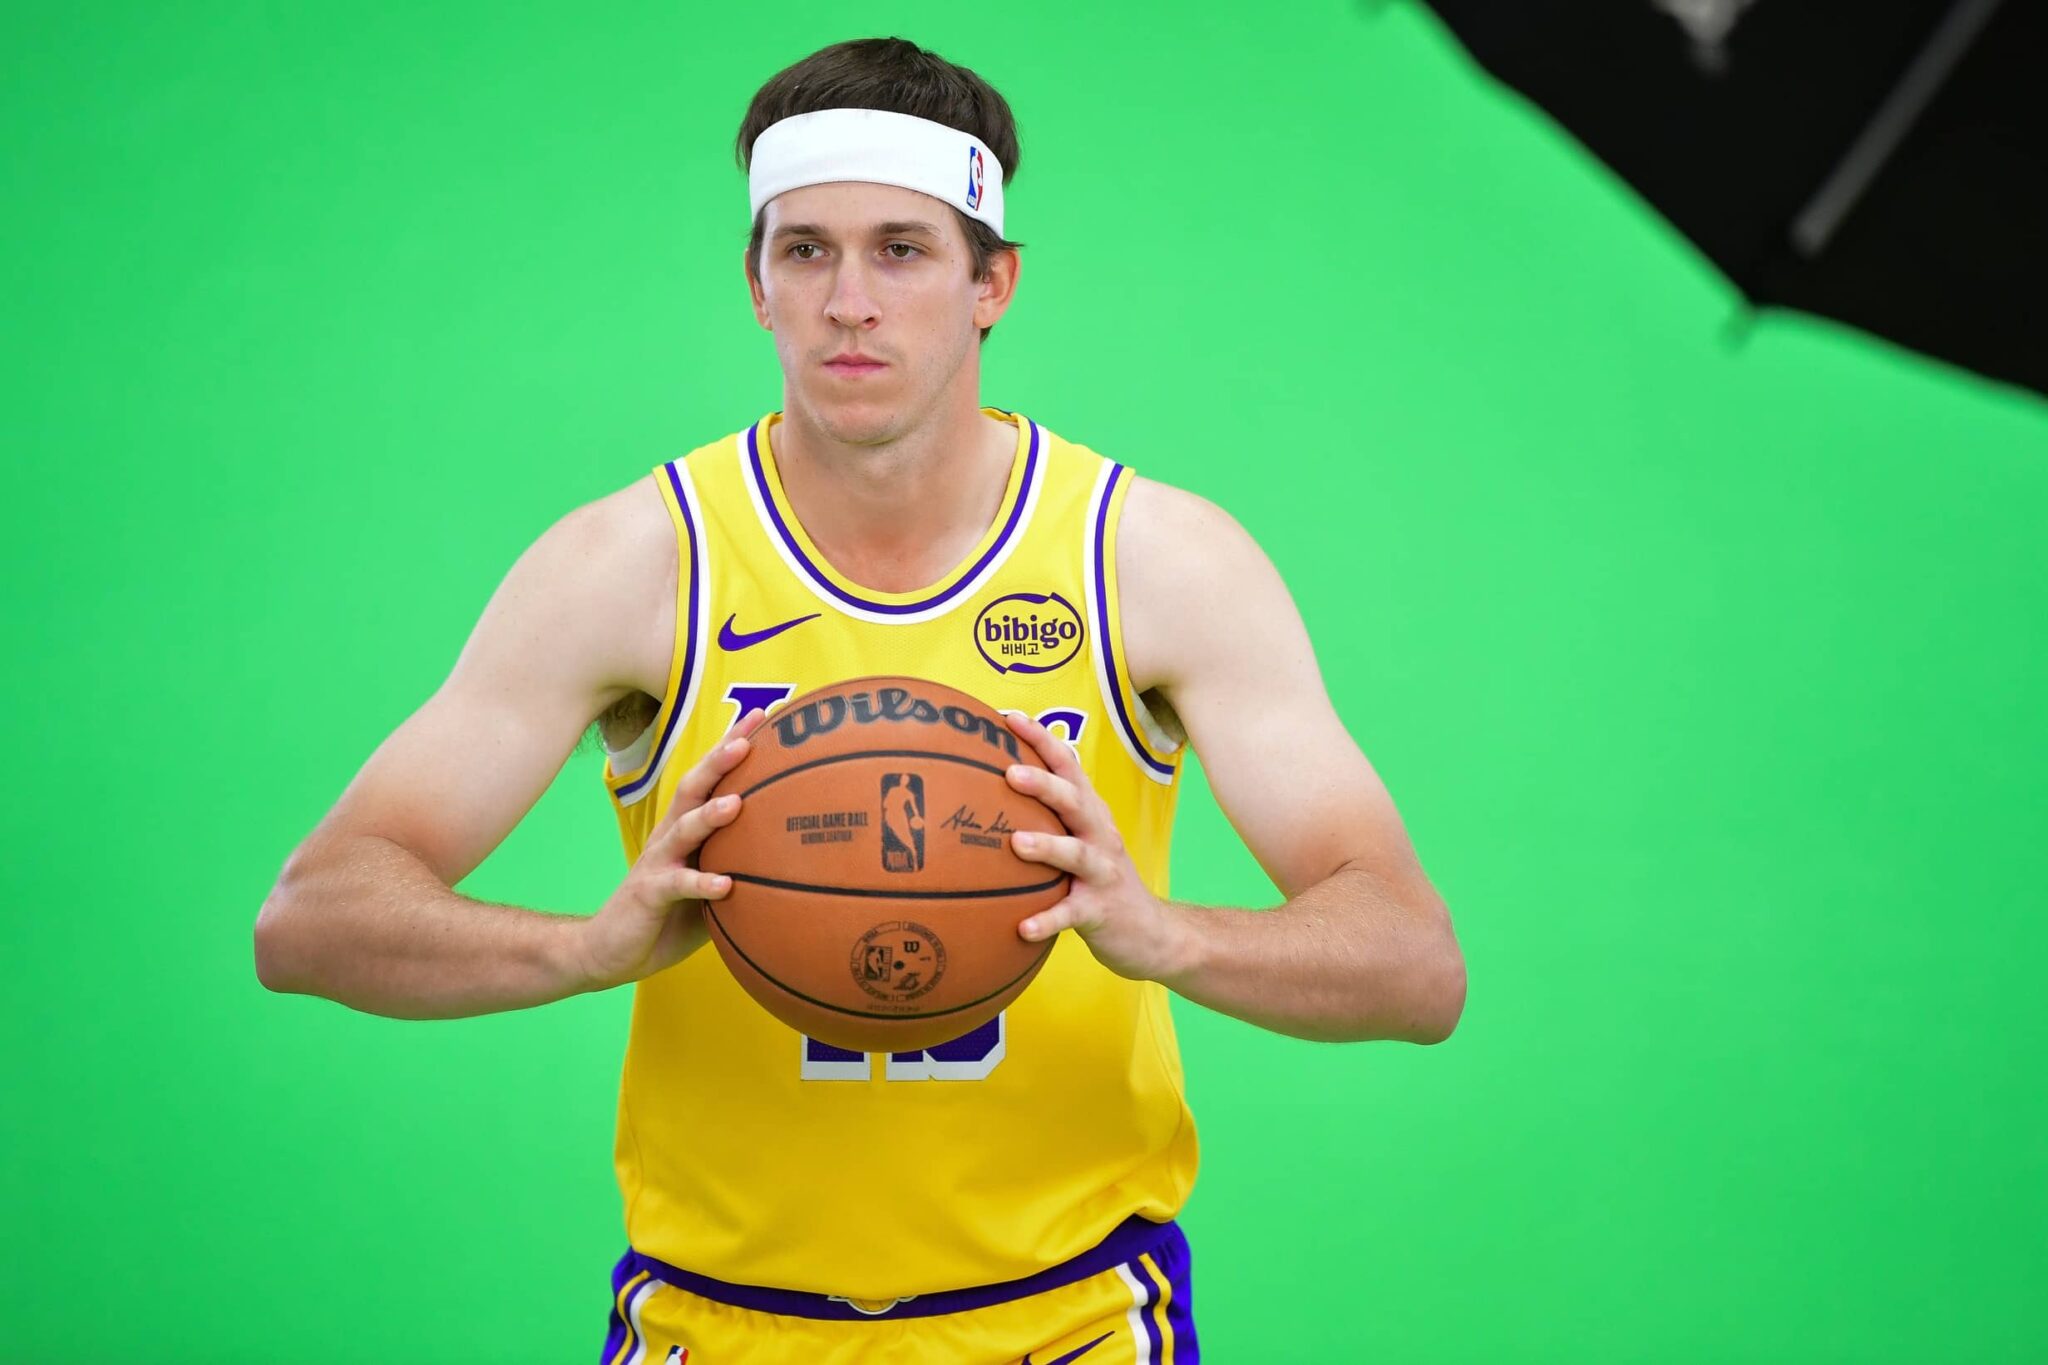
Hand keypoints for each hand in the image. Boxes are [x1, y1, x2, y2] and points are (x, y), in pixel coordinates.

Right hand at [576, 708, 767, 991]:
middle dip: (721, 760)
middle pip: (695, 788)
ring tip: (736, 803)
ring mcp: (658, 862)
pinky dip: (701, 883)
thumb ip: (742, 868)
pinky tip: (726, 885)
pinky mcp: (649, 893)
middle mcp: (670, 836)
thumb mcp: (710, 887)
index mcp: (686, 828)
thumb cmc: (668, 915)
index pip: (711, 778)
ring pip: (684, 829)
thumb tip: (800, 862)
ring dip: (709, 815)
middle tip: (750, 739)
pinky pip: (678, 885)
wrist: (610, 948)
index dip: (733, 745)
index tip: (766, 716)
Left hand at [1001, 710, 1188, 982]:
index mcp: (1091, 814)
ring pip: (1077, 854)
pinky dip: (1048, 920)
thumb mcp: (1079, 843)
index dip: (1041, 740)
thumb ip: (1045, 820)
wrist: (1152, 932)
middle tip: (1011, 773)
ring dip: (1048, 846)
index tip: (1007, 718)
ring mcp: (1103, 873)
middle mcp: (1100, 836)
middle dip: (1044, 784)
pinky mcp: (1102, 911)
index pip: (1067, 767)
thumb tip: (982, 798)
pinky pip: (1072, 914)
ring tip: (1016, 843)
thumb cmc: (1099, 882)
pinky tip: (1023, 927)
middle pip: (1074, 802)